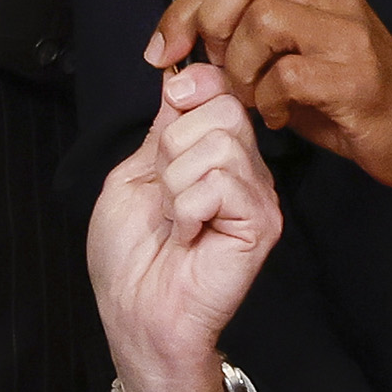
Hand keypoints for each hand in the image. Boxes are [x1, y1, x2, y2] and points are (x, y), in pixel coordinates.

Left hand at [84, 61, 282, 391]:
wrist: (135, 312)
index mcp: (213, 153)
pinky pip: (223, 182)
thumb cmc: (130, 255)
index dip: (195, 83)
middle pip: (223, 107)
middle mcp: (243, 169)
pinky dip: (188, 208)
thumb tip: (181, 78)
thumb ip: (162, 128)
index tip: (172, 101)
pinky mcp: (262, 223)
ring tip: (174, 220)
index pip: (222, 87)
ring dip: (175, 184)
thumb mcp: (134, 173)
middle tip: (165, 194)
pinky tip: (187, 236)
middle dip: (173, 146)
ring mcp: (257, 196)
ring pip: (220, 144)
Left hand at [152, 0, 391, 196]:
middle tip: (207, 68)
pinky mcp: (356, 79)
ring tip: (249, 98)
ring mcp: (348, 35)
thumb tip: (182, 56)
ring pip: (263, 19)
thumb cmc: (353, 102)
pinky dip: (267, 101)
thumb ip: (244, 49)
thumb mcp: (293, 63)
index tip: (164, 49)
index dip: (187, 5)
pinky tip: (279, 117)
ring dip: (238, 67)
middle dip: (206, 21)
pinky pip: (287, 75)